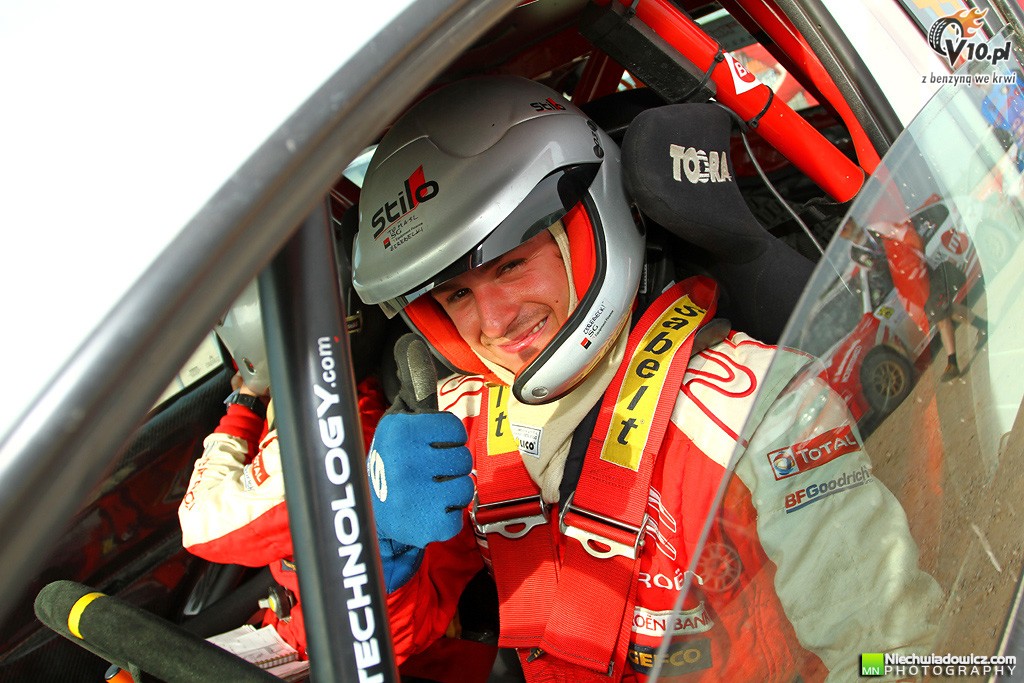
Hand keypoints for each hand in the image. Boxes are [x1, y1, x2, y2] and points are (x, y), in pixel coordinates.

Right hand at [367, 335, 472, 549]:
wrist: (367, 517)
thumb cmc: (389, 464)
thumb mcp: (397, 422)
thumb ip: (413, 386)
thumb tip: (411, 343)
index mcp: (401, 432)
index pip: (454, 429)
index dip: (445, 440)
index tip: (428, 448)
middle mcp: (406, 461)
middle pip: (462, 459)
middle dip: (449, 468)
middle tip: (426, 474)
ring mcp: (416, 496)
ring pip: (464, 488)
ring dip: (449, 493)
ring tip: (425, 493)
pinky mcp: (426, 525)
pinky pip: (459, 517)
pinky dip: (445, 518)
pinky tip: (425, 513)